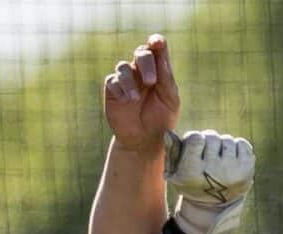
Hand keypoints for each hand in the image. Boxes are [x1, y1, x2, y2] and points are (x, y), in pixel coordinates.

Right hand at [103, 33, 179, 154]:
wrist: (145, 141)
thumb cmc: (161, 119)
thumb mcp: (170, 100)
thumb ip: (167, 79)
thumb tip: (162, 57)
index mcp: (158, 70)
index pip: (156, 49)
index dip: (156, 42)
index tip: (157, 43)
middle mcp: (140, 71)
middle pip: (140, 53)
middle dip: (146, 64)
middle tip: (151, 82)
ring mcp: (126, 80)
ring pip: (123, 67)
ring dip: (130, 81)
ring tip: (136, 99)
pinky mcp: (112, 92)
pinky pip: (112, 82)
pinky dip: (119, 89)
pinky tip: (126, 101)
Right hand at [165, 128, 254, 233]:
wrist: (213, 207)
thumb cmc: (191, 184)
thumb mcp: (174, 172)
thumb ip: (171, 151)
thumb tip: (169, 132)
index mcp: (192, 172)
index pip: (195, 137)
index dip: (194, 139)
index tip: (194, 148)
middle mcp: (213, 172)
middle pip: (212, 137)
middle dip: (209, 143)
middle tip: (207, 157)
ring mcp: (232, 171)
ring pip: (227, 140)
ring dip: (222, 146)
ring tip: (219, 160)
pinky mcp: (246, 170)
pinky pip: (242, 143)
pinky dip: (236, 147)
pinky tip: (230, 160)